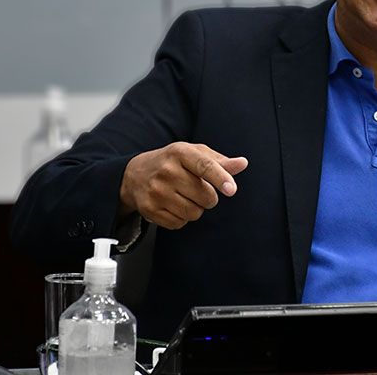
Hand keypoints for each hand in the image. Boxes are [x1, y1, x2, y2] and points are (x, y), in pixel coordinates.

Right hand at [119, 142, 247, 228]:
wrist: (134, 175)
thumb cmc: (172, 162)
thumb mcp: (194, 154)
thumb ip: (219, 161)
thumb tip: (243, 163)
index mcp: (180, 152)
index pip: (204, 166)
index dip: (220, 178)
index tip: (231, 189)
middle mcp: (166, 171)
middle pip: (205, 196)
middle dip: (209, 197)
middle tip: (198, 190)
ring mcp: (156, 191)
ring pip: (194, 212)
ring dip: (196, 209)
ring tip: (184, 196)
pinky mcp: (149, 209)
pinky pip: (179, 223)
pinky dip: (182, 218)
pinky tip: (173, 205)